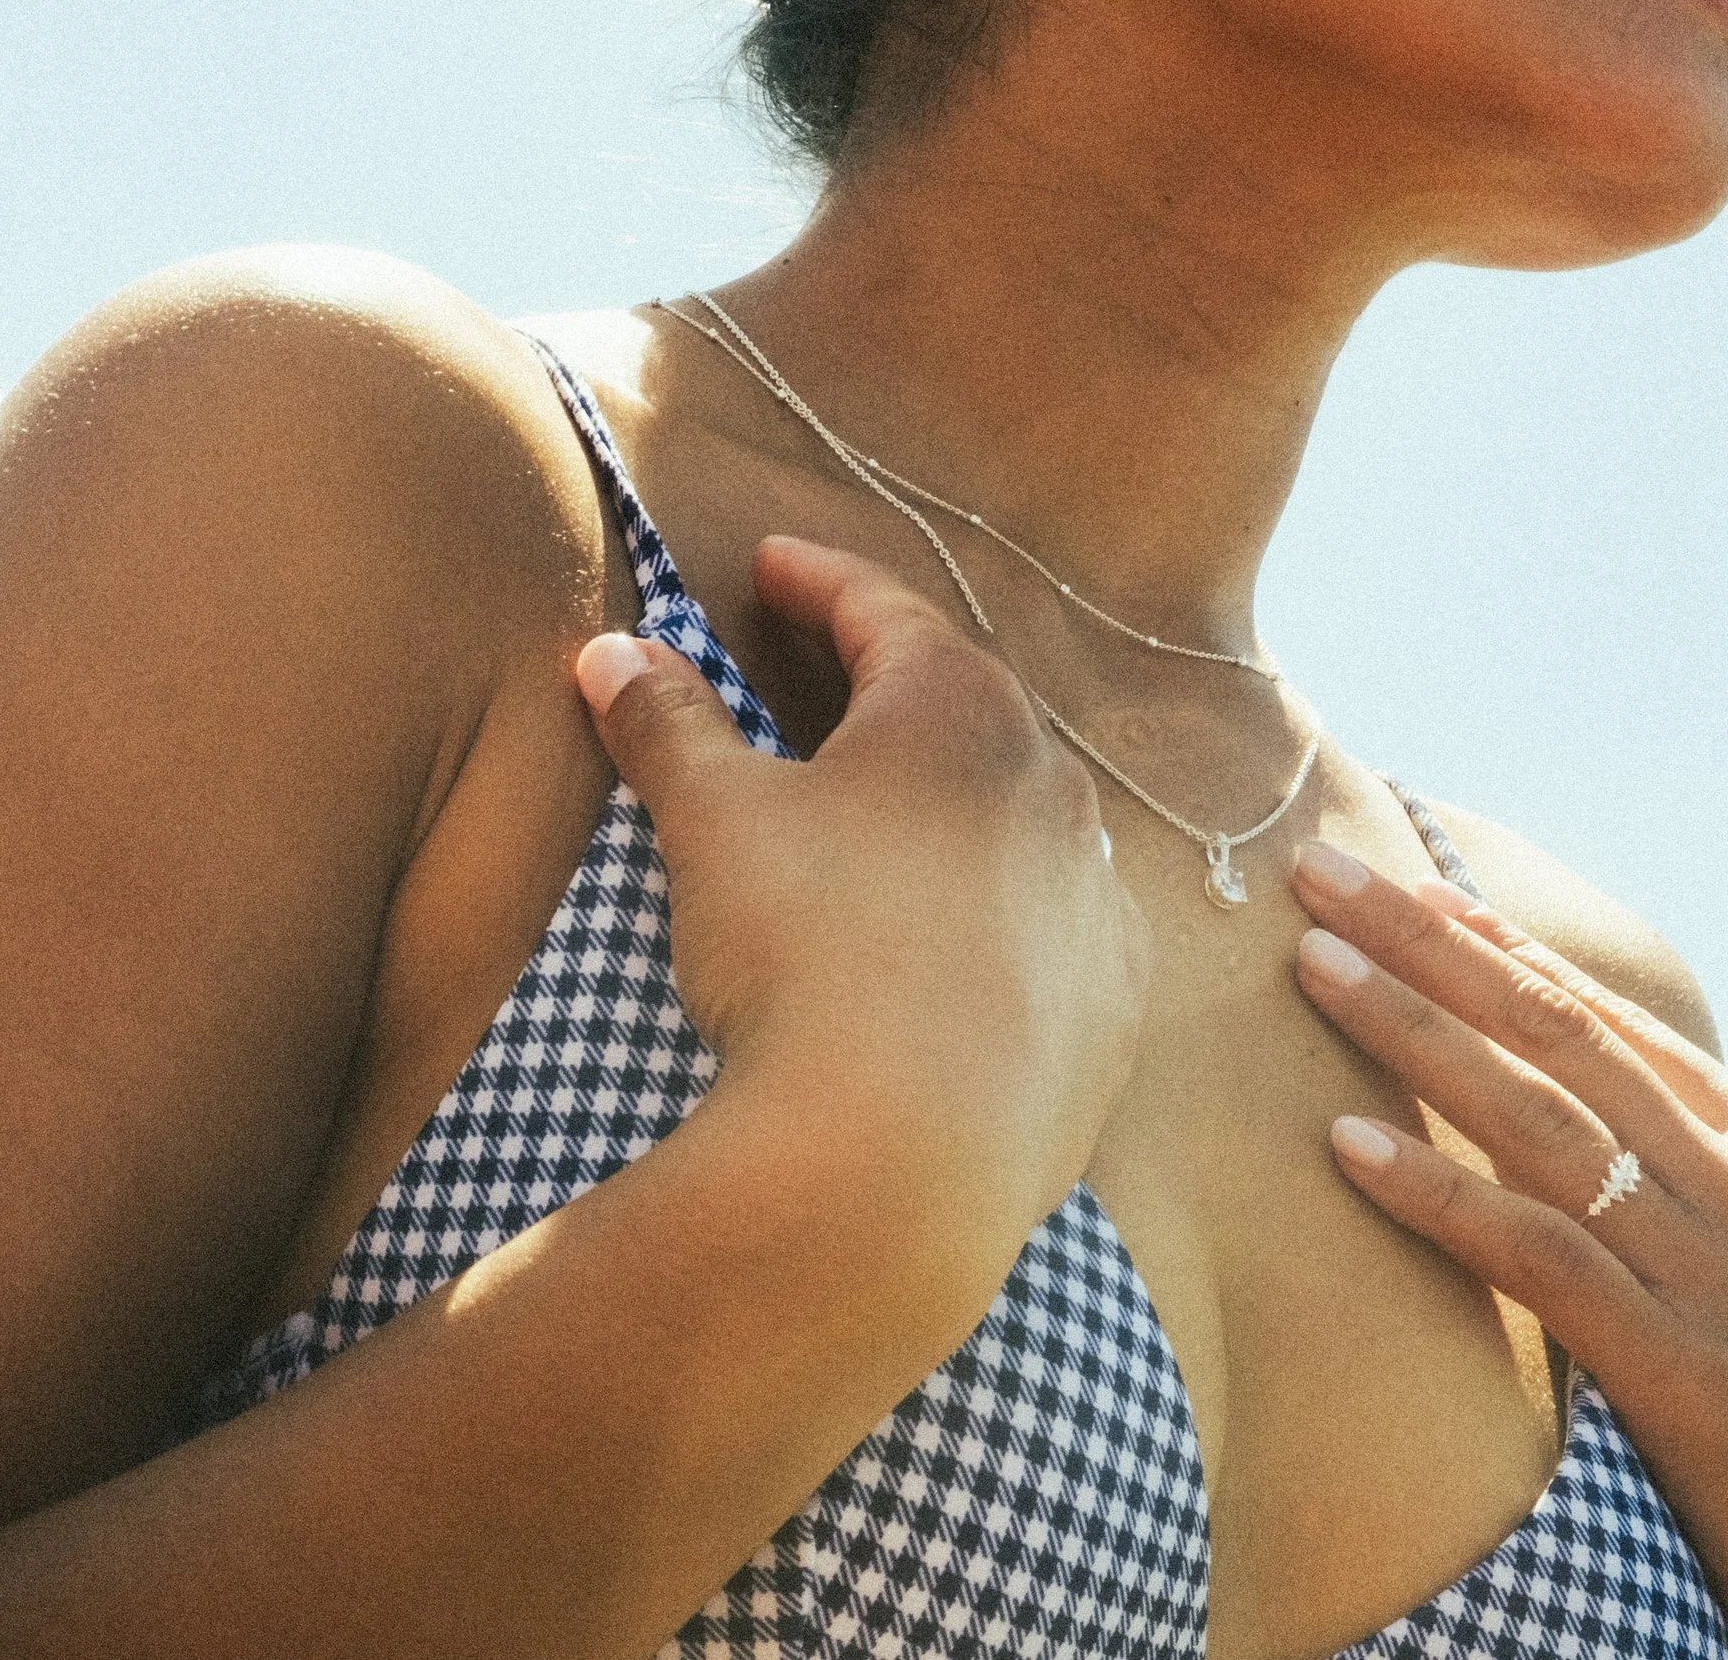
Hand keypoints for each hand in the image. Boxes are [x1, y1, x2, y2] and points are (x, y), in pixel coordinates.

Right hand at [578, 535, 1147, 1252]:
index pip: (880, 609)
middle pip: (962, 702)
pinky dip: (1006, 907)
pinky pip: (1057, 922)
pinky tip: (969, 932)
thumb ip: (668, 724)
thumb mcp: (712, 820)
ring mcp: (1095, 894)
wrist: (901, 1161)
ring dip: (956, 797)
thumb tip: (615, 652)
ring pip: (1021, 811)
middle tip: (831, 669)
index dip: (817, 582)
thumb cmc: (801, 952)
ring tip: (891, 805)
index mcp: (960, 709)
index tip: (773, 566)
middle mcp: (1053, 781)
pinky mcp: (1113, 1002)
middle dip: (892, 681)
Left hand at [1290, 846, 1727, 1659]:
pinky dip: (1440, 1195)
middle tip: (1322, 869)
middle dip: (1431, 942)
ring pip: (1539, 1116)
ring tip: (1312, 965)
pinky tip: (1347, 1149)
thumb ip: (1700, 1209)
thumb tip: (1586, 1159)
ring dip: (1413, 1029)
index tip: (1409, 887)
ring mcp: (1727, 1273)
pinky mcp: (1692, 1379)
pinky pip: (1541, 1260)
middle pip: (1558, 1030)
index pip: (1612, 1022)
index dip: (1501, 948)